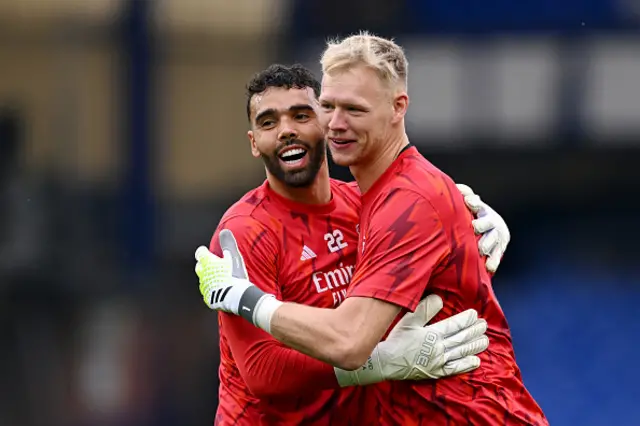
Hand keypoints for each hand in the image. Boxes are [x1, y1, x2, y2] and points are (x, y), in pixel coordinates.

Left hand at [195, 230, 280, 329]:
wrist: (236, 296)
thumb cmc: (235, 275)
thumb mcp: (234, 256)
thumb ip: (228, 243)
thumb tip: (224, 231)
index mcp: (207, 262)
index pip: (200, 253)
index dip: (204, 251)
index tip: (208, 251)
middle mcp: (203, 274)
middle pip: (199, 266)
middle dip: (204, 264)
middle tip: (214, 264)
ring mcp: (204, 287)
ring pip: (203, 279)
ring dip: (208, 277)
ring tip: (219, 277)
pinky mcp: (208, 298)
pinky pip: (208, 291)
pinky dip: (212, 289)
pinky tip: (220, 289)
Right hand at [334, 295, 488, 385]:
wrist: (387, 362)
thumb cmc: (396, 339)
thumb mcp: (409, 319)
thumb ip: (425, 309)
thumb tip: (439, 299)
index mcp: (433, 334)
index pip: (454, 325)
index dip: (466, 319)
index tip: (475, 314)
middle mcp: (439, 348)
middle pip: (461, 338)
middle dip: (474, 331)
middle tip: (484, 325)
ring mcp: (439, 361)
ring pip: (461, 352)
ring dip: (475, 346)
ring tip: (485, 340)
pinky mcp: (436, 372)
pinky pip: (455, 369)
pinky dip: (466, 365)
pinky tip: (476, 361)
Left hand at [457, 183, 510, 272]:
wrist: (487, 229)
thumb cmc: (471, 215)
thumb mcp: (468, 204)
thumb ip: (463, 194)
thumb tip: (457, 188)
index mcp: (482, 209)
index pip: (478, 204)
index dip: (474, 202)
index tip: (468, 202)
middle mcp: (492, 222)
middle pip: (488, 223)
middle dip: (481, 225)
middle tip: (475, 227)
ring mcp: (497, 236)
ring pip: (493, 240)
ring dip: (486, 244)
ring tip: (481, 249)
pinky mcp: (499, 249)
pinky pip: (497, 256)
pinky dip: (493, 262)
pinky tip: (489, 267)